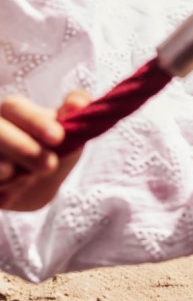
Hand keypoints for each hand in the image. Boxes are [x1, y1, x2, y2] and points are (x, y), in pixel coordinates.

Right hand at [0, 91, 91, 210]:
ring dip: (1, 166)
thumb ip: (75, 124)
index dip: (35, 121)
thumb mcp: (67, 144)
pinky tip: (6, 198)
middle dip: (22, 147)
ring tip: (17, 176)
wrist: (24, 192)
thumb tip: (78, 102)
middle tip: (49, 165)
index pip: (16, 108)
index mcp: (12, 114)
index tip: (58, 137)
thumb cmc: (47, 158)